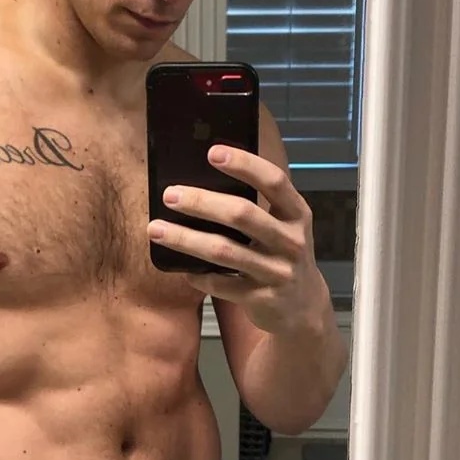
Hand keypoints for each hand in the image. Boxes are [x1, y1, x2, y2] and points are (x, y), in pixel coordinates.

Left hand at [146, 144, 328, 333]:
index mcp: (296, 214)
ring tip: (156, 230)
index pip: (273, 181)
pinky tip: (183, 268)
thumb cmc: (281, 255)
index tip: (212, 152)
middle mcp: (291, 241)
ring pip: (224, 251)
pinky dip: (198, 275)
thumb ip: (257, 207)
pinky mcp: (262, 299)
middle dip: (201, 203)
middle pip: (242, 214)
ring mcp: (278, 272)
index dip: (244, 164)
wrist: (303, 307)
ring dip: (186, 239)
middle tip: (169, 195)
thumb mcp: (282, 227)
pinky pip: (221, 285)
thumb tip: (202, 180)